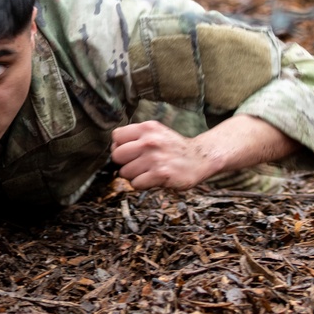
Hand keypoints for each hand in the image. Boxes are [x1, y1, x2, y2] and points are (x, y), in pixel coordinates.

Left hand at [110, 115, 300, 190]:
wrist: (201, 158)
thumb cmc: (174, 148)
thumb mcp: (156, 133)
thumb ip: (135, 137)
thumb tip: (113, 149)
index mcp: (147, 128)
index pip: (116, 137)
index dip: (120, 146)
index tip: (130, 152)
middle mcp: (150, 141)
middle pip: (116, 155)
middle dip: (124, 163)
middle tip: (138, 164)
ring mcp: (155, 158)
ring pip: (125, 172)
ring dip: (134, 175)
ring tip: (148, 171)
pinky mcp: (161, 174)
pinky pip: (136, 184)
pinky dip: (142, 184)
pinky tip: (153, 179)